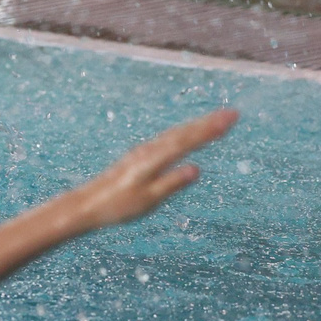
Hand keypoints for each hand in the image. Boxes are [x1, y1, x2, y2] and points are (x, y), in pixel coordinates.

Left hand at [64, 108, 236, 230]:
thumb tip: (196, 169)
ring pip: (175, 134)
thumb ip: (171, 183)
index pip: (187, 142)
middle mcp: (149, 151)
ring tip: (218, 119)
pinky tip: (188, 133)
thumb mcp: (147, 200)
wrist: (86, 205)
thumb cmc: (117, 206)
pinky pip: (167, 140)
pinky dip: (183, 133)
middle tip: (233, 114)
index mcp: (153, 160)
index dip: (210, 130)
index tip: (230, 118)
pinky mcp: (139, 157)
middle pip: (183, 133)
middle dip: (209, 123)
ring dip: (197, 125)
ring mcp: (143, 152)